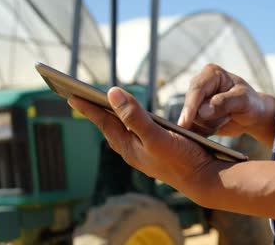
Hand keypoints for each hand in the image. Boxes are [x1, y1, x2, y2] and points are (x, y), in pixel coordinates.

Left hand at [68, 87, 216, 196]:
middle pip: (109, 127)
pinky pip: (135, 135)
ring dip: (112, 118)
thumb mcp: (156, 136)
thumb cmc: (182, 159)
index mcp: (129, 147)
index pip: (104, 122)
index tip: (71, 95)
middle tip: (81, 99)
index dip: (88, 107)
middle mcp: (134, 151)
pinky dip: (129, 124)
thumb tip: (112, 94)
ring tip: (102, 108)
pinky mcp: (157, 153)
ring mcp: (145, 153)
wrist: (204, 180)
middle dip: (96, 112)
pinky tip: (134, 122)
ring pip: (122, 132)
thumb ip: (134, 116)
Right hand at [178, 64, 274, 145]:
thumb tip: (202, 111)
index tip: (184, 122)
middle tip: (228, 117)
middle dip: (207, 118)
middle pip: (191, 106)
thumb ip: (224, 103)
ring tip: (226, 118)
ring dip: (209, 125)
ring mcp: (197, 101)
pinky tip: (218, 126)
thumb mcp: (243, 101)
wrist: (254, 116)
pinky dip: (204, 132)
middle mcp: (200, 85)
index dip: (190, 107)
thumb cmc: (251, 103)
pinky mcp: (196, 116)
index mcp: (211, 74)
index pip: (196, 90)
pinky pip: (193, 128)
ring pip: (192, 120)